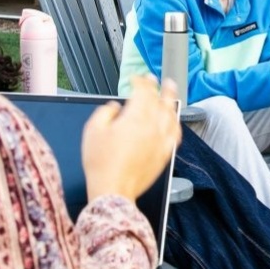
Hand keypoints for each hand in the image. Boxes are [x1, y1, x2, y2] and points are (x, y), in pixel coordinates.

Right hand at [81, 76, 181, 201]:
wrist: (113, 190)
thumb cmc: (101, 164)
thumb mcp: (93, 130)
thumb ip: (105, 112)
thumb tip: (115, 107)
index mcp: (136, 117)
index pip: (143, 91)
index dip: (140, 81)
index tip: (136, 78)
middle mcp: (152, 126)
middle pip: (160, 100)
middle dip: (159, 87)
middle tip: (159, 80)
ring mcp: (161, 140)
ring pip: (171, 115)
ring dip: (171, 101)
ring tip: (172, 93)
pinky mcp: (164, 154)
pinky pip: (175, 134)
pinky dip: (176, 124)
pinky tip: (175, 121)